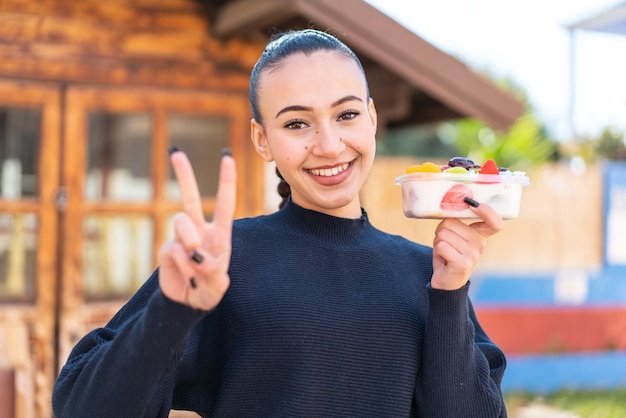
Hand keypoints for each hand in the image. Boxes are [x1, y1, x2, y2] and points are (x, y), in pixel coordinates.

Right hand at [158, 149, 236, 309]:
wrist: (187, 304)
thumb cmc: (209, 291)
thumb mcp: (219, 286)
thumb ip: (214, 273)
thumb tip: (197, 257)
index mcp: (219, 233)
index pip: (224, 202)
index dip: (225, 180)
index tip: (226, 157)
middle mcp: (199, 231)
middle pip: (189, 198)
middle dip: (184, 175)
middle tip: (176, 152)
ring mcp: (181, 239)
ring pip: (182, 222)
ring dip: (191, 242)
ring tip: (197, 264)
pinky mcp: (168, 250)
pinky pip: (175, 249)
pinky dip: (184, 264)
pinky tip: (187, 276)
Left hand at [430, 201, 502, 290]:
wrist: (447, 282)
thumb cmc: (449, 254)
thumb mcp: (455, 236)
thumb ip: (455, 222)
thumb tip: (448, 207)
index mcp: (481, 235)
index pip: (495, 222)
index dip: (486, 210)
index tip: (473, 204)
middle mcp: (481, 244)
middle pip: (450, 222)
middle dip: (441, 231)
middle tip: (446, 244)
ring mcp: (473, 255)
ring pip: (443, 234)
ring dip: (438, 242)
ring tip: (445, 252)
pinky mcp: (463, 264)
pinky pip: (441, 246)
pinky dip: (437, 251)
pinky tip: (443, 259)